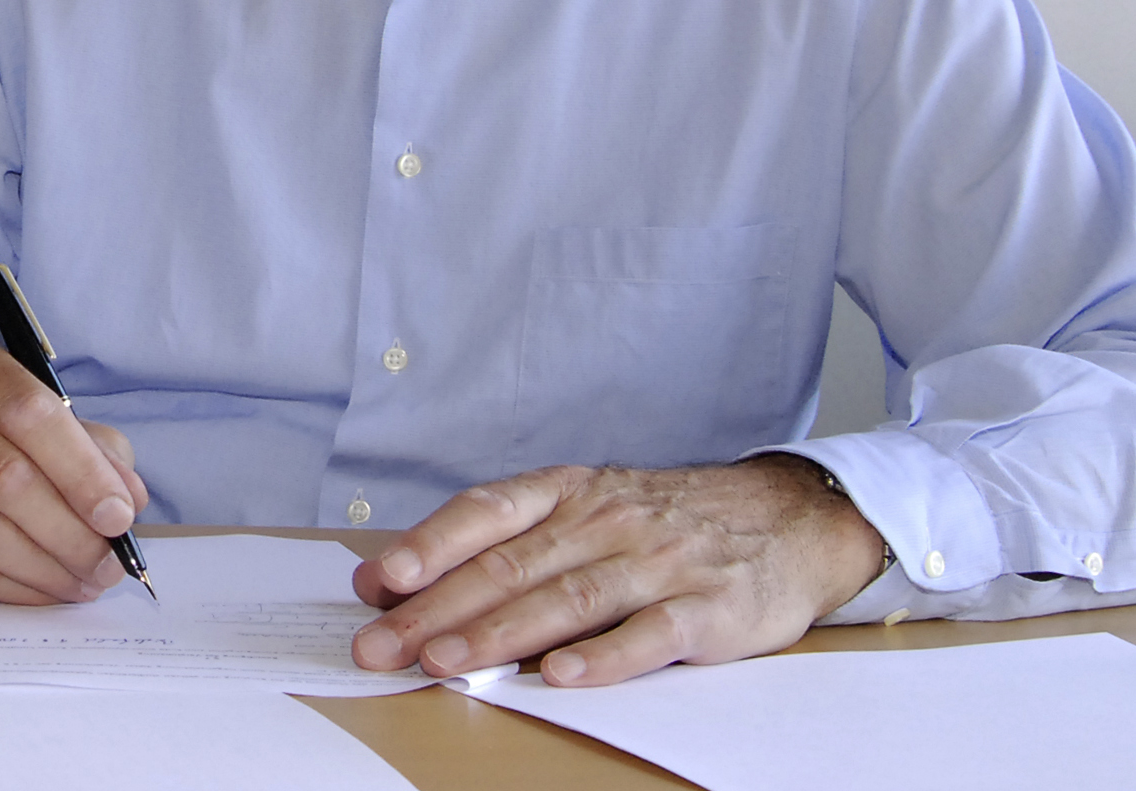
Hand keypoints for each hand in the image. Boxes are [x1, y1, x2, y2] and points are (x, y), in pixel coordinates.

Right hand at [0, 333, 147, 603]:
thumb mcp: (11, 411)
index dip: (82, 468)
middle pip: (8, 479)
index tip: (119, 514)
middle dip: (72, 533)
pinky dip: (7, 587)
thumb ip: (79, 442)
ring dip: (45, 569)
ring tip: (83, 583)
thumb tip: (128, 497)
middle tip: (109, 565)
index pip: (28, 411)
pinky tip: (38, 590)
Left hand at [348, 455, 888, 685]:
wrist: (788, 518)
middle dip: (437, 609)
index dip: (430, 544)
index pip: (486, 513)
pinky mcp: (707, 607)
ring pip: (565, 599)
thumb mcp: (582, 510)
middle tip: (381, 646)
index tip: (380, 580)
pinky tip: (559, 677)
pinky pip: (648, 633)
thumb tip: (390, 578)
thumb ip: (495, 542)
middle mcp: (606, 520)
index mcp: (568, 491)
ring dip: (498, 635)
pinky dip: (602, 657)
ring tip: (444, 662)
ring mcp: (657, 562)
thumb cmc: (662, 521)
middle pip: (510, 567)